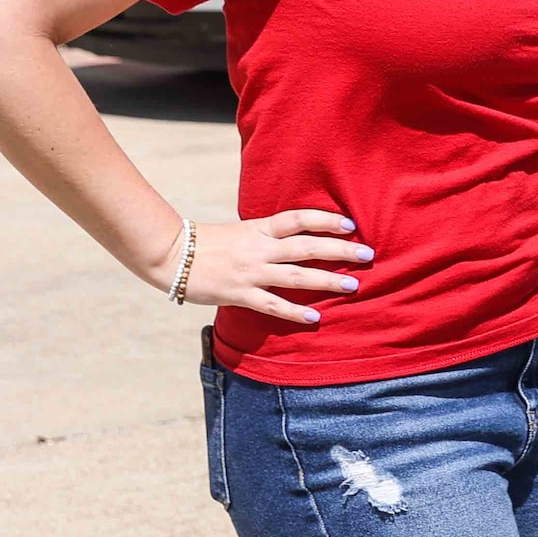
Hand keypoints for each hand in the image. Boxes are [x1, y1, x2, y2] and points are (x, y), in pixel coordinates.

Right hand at [169, 208, 369, 325]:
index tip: (351, 224)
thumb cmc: (207, 242)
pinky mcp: (239, 294)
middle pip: (306, 247)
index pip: (298, 219)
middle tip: (368, 254)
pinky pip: (272, 305)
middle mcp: (259, 249)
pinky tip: (314, 317)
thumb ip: (266, 234)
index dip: (326, 220)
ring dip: (326, 281)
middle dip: (340, 250)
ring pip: (295, 276)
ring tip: (353, 285)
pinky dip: (293, 311)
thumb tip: (297, 235)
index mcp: (258, 229)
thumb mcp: (241, 230)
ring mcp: (250, 272)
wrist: (169, 254)